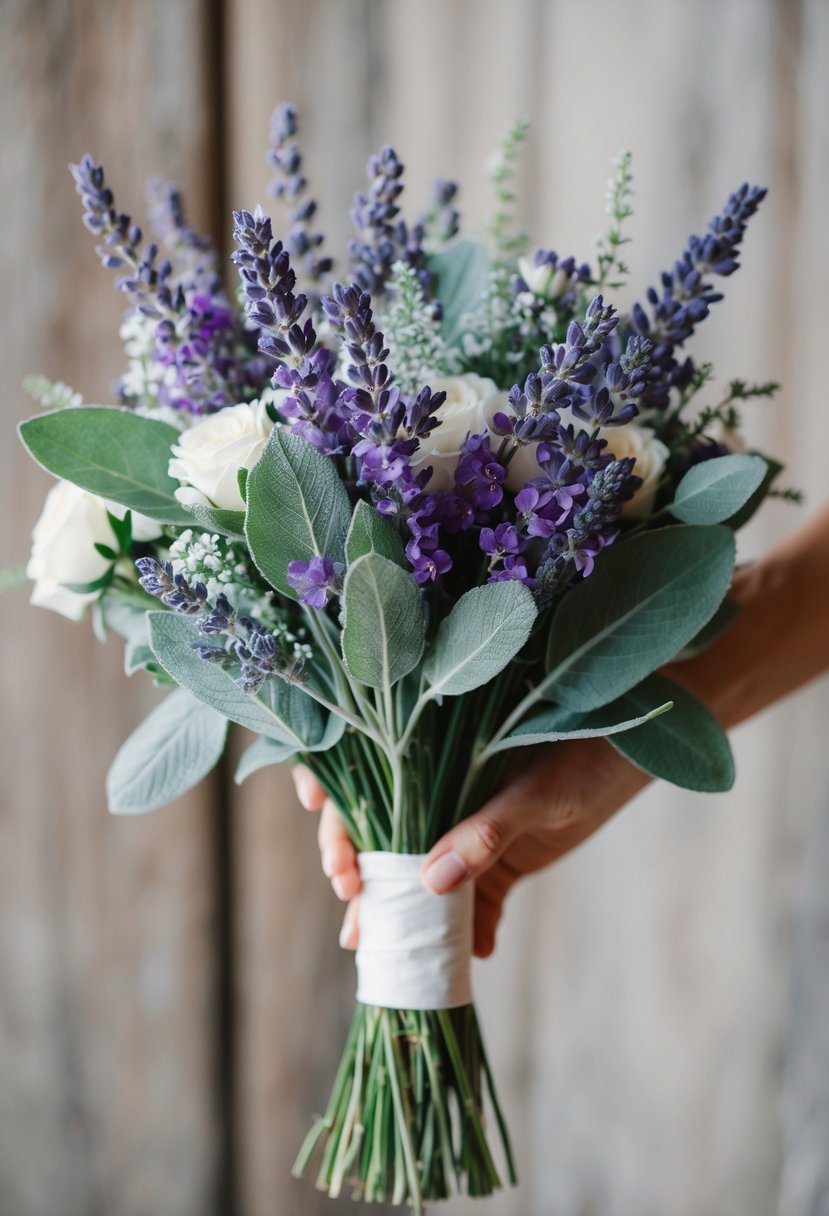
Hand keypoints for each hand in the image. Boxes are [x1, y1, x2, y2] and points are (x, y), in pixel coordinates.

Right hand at [293, 739, 649, 956]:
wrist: (630, 759)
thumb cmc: (580, 751)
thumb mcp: (533, 790)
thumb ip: (485, 831)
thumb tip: (430, 884)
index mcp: (430, 763)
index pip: (364, 786)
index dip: (336, 820)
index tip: (338, 863)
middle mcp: (438, 801)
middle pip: (381, 846)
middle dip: (364, 887)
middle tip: (358, 924)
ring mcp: (467, 837)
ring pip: (422, 886)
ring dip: (408, 922)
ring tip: (397, 959)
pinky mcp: (500, 866)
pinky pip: (475, 907)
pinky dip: (472, 934)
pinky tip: (477, 955)